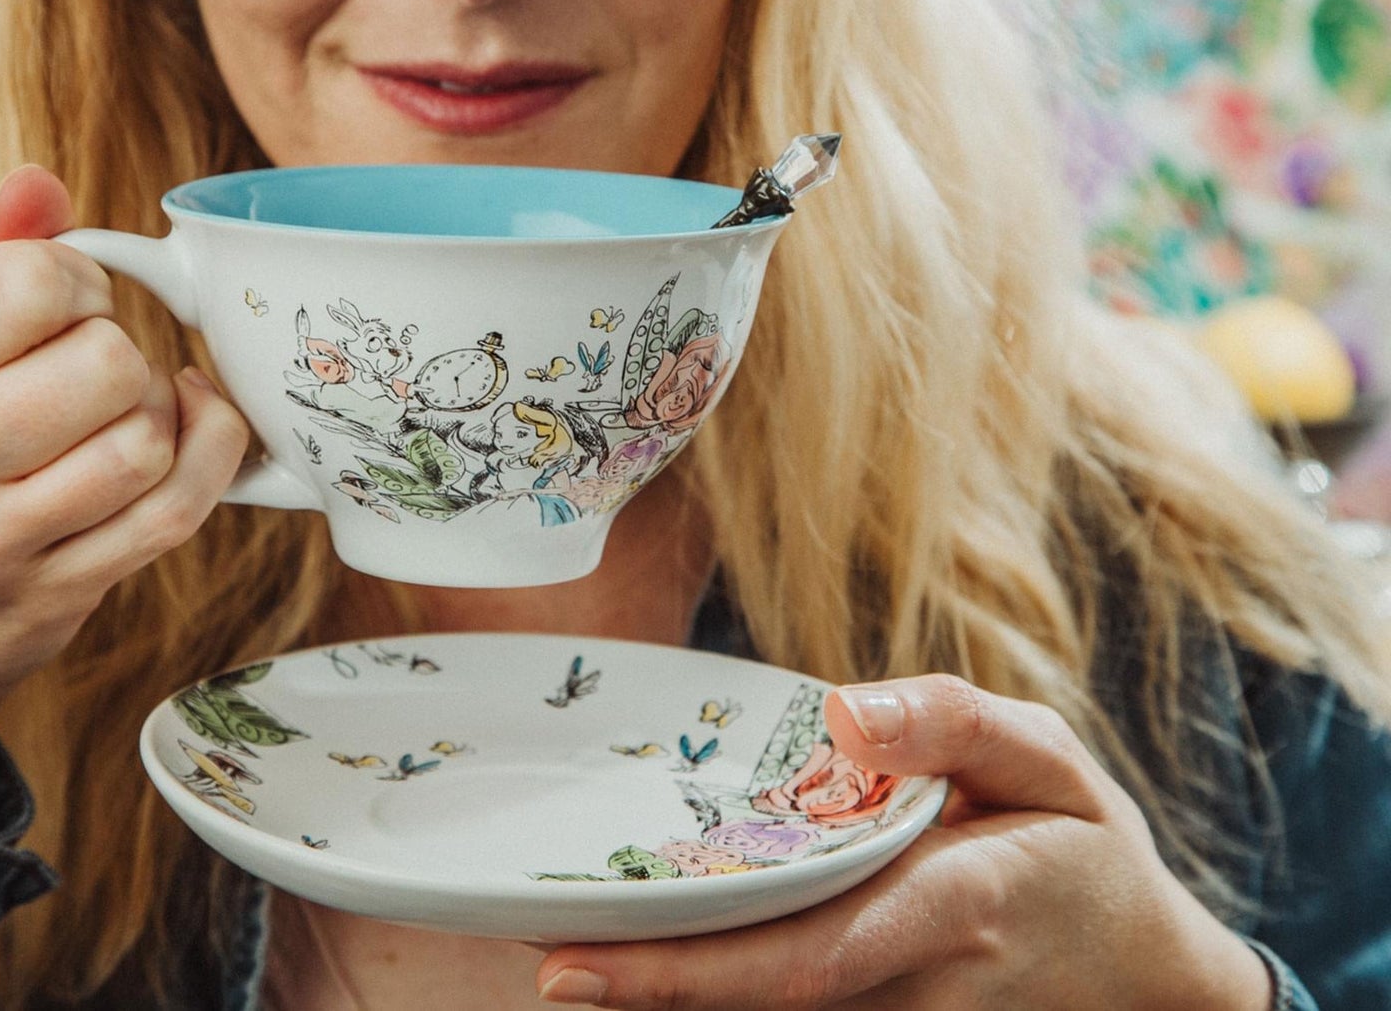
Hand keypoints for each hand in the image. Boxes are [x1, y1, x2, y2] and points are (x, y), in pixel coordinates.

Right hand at [0, 165, 247, 787]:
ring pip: (143, 440)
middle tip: (92, 366)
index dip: (76, 279)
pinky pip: (174, 510)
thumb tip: (42, 180)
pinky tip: (184, 432)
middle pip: (105, 363)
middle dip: (120, 348)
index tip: (65, 304)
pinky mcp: (54, 596)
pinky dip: (206, 455)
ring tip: (120, 412)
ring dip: (157, 413)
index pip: (26, 283)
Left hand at [536, 674, 1272, 1009]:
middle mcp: (917, 986)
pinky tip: (646, 960)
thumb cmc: (1085, 850)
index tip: (584, 961)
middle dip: (652, 993)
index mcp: (954, 905)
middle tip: (546, 965)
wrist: (1148, 978)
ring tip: (572, 954)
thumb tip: (845, 712)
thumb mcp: (1048, 761)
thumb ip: (952, 723)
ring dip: (674, 996)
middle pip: (765, 1001)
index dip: (693, 968)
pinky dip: (721, 993)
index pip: (803, 948)